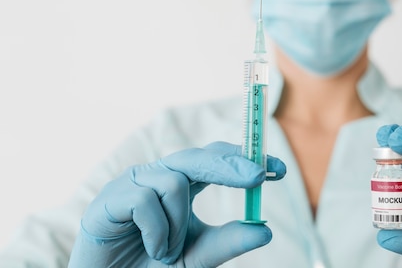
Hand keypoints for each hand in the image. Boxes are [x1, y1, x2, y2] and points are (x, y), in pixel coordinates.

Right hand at [68, 141, 286, 266]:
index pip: (217, 160)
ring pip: (175, 182)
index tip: (278, 170)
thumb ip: (227, 242)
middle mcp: (159, 176)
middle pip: (198, 157)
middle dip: (230, 164)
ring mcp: (134, 183)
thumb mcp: (197, 256)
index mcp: (182, 183)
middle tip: (258, 176)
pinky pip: (144, 201)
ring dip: (179, 224)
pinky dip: (156, 231)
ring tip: (166, 251)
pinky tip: (151, 248)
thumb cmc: (152, 265)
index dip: (245, 159)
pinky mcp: (109, 198)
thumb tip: (265, 230)